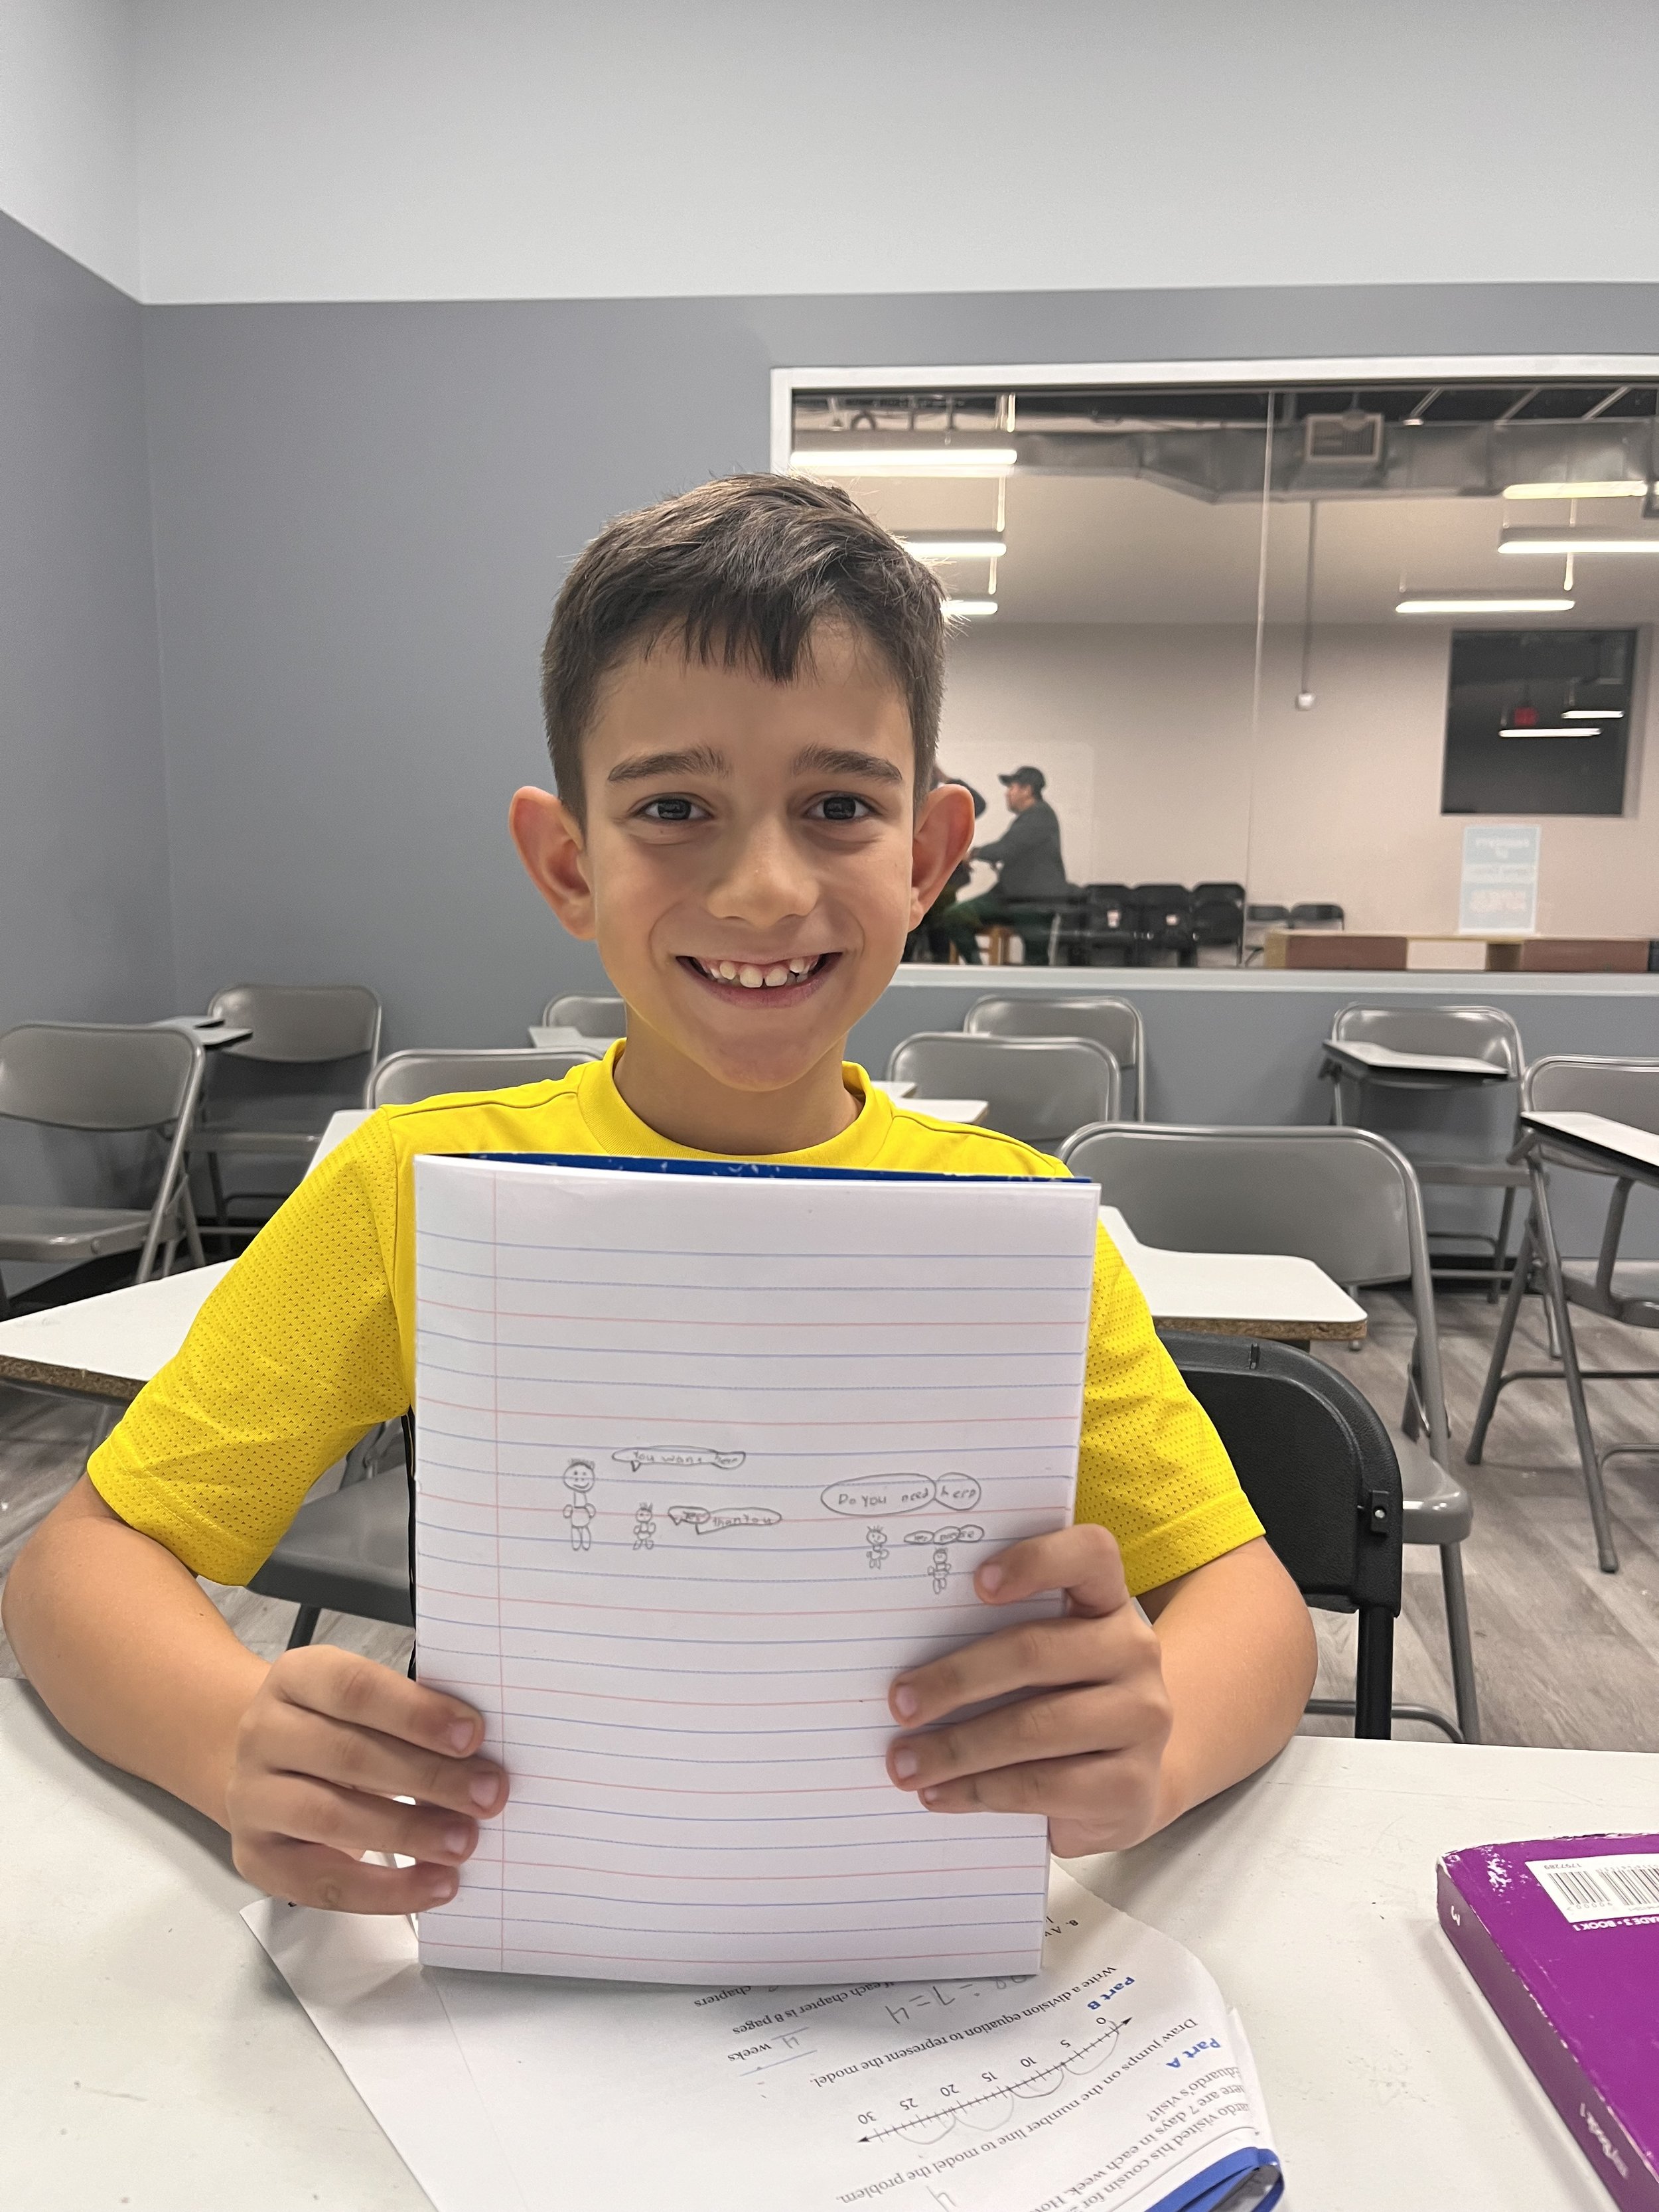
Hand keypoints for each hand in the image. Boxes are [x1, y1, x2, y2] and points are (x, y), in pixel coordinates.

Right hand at [225, 1645, 507, 1911]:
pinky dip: (384, 1890)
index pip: (355, 1688)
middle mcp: (265, 1733)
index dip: (416, 1712)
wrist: (264, 1766)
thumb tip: (480, 1755)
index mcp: (297, 1678)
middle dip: (428, 1777)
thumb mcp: (364, 1705)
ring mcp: (252, 1798)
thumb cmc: (334, 1729)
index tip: (473, 1734)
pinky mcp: (258, 1858)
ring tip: (464, 1842)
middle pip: (348, 1755)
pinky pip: (321, 1883)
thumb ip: (411, 1718)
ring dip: (407, 1833)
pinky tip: (433, 1885)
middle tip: (487, 1794)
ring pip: (329, 1818)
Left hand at [884, 1525, 1172, 1856]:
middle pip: (1036, 1650)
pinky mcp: (1132, 1786)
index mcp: (1106, 1602)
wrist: (1122, 1784)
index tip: (977, 1583)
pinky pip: (1042, 1786)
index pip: (1090, 1553)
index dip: (1037, 1560)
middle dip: (955, 1679)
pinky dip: (979, 1792)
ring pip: (1034, 1727)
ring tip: (904, 1764)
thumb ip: (990, 1640)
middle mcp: (1134, 1651)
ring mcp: (1142, 1719)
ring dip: (956, 1748)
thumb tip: (904, 1668)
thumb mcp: (1036, 1663)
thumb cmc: (1054, 1703)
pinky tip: (940, 1795)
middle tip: (899, 1703)